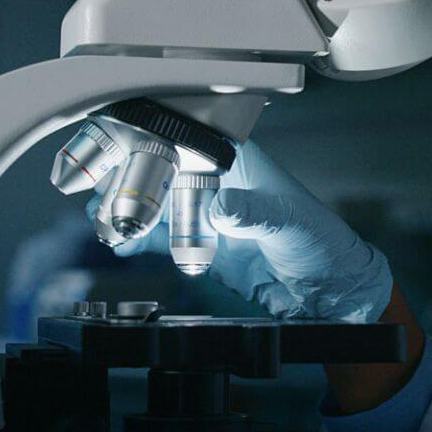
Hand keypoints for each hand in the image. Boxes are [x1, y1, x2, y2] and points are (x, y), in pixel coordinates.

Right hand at [86, 139, 392, 322]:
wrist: (328, 290)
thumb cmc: (323, 243)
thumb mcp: (291, 224)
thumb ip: (256, 214)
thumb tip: (223, 208)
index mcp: (241, 162)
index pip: (190, 141)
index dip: (154, 143)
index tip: (123, 153)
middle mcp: (219, 182)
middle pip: (161, 170)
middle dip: (128, 179)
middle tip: (104, 196)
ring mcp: (206, 213)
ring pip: (154, 202)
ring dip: (126, 210)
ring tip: (106, 222)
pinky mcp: (200, 243)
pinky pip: (160, 236)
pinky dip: (137, 238)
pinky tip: (120, 243)